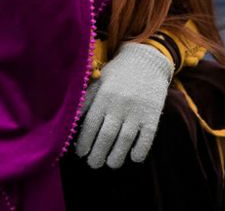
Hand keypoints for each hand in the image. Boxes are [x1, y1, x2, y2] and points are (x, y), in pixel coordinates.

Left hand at [75, 42, 172, 168]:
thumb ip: (85, 101)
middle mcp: (119, 104)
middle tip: (94, 163)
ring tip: (111, 163)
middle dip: (97, 156)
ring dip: (116, 157)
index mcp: (103, 96)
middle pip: (105, 137)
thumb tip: (70, 122)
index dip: (83, 144)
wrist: (148, 60)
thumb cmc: (118, 73)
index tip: (81, 153)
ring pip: (124, 140)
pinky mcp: (153, 114)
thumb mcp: (98, 81)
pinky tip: (134, 157)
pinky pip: (147, 138)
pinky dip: (139, 151)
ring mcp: (137, 110)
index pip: (90, 127)